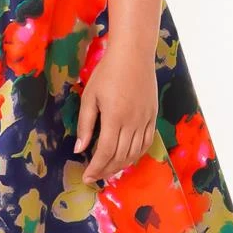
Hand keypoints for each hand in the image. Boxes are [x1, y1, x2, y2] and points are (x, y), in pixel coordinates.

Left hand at [74, 43, 157, 184]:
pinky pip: (147, 142)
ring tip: (108, 170)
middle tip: (95, 177)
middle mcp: (132, 123)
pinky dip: (137, 154)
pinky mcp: (152, 116)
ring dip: (121, 165)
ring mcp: (145, 120)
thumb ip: (86, 125)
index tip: (87, 177)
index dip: (96, 167)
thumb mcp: (90, 97)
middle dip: (106, 170)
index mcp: (114, 118)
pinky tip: (127, 158)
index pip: (106, 152)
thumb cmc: (107, 73)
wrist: (133, 55)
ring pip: (135, 152)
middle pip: (121, 156)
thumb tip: (80, 149)